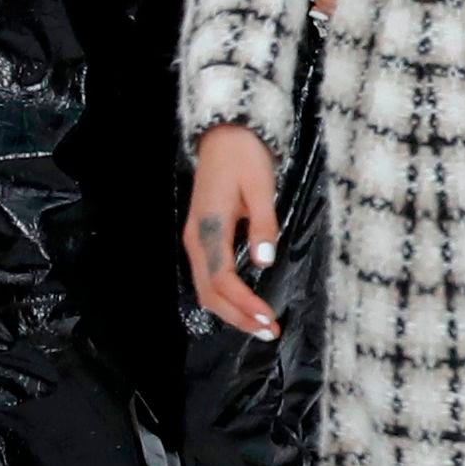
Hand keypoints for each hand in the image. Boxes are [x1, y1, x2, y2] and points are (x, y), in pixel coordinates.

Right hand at [186, 122, 284, 338]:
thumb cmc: (244, 156)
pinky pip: (208, 276)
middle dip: (237, 317)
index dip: (244, 304)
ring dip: (230, 311)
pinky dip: (224, 297)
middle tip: (268, 332)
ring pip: (205, 288)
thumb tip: (264, 260)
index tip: (268, 320)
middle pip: (209, 292)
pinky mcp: (201, 236)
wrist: (223, 133)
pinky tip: (242, 304)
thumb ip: (263, 223)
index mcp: (209, 229)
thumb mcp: (261, 186)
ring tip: (258, 325)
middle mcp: (196, 239)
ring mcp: (195, 239)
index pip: (223, 280)